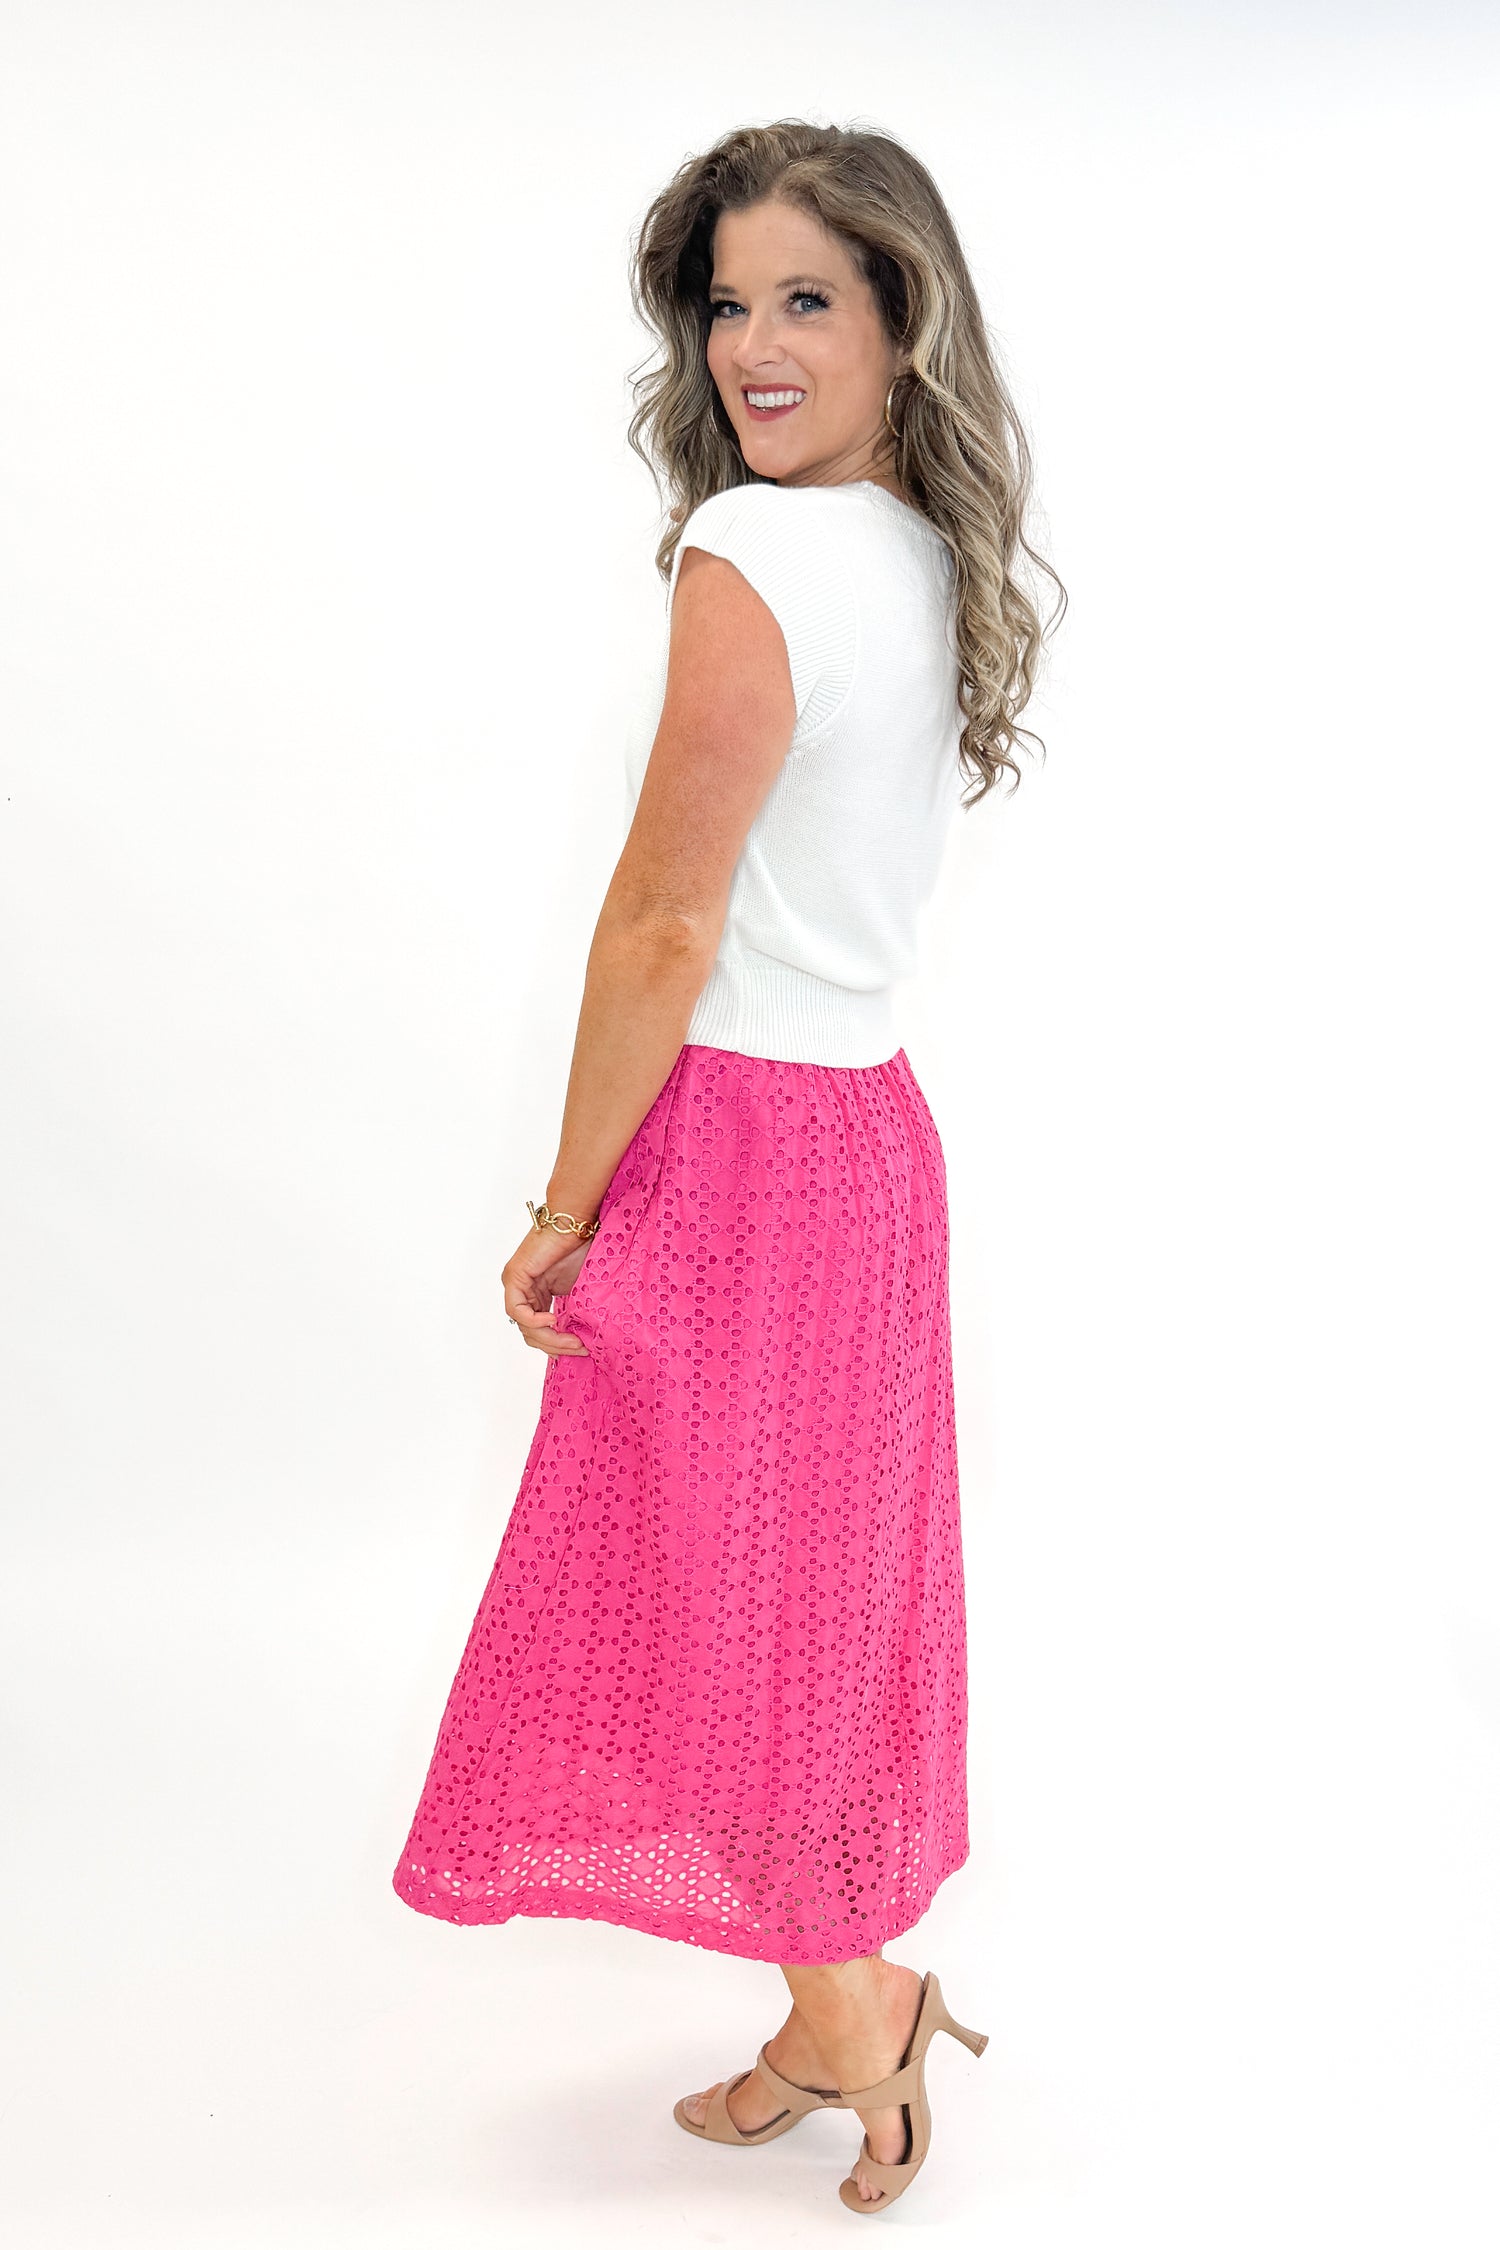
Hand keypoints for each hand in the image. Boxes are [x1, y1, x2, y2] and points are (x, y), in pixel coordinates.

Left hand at [502, 1220, 594, 1355]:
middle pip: (531, 1333)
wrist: (577, 1221)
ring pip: (524, 1326)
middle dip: (556, 1346)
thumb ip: (574, 1311)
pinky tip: (554, 1321)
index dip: (557, 1344)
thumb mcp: (580, 1289)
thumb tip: (584, 1340)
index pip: (539, 1330)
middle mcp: (523, 1290)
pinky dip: (535, 1321)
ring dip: (549, 1338)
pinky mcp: (514, 1276)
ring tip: (573, 1340)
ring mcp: (516, 1284)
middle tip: (579, 1348)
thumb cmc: (583, 1246)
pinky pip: (518, 1310)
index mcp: (537, 1293)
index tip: (579, 1349)